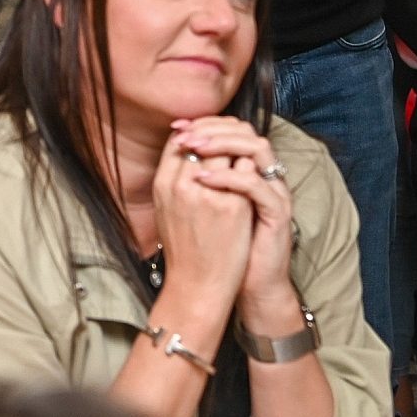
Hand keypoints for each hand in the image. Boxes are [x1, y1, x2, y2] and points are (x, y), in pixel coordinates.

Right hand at [152, 128, 254, 318]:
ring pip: (225, 149)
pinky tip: (253, 170)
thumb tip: (184, 149)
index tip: (207, 134)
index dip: (195, 132)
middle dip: (216, 134)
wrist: (198, 284)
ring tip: (241, 150)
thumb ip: (173, 179)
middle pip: (201, 139)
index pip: (178, 140)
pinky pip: (246, 169)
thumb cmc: (183, 247)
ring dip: (235, 146)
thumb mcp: (166, 208)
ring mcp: (209, 194)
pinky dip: (250, 165)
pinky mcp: (234, 206)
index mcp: (163, 184)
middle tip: (229, 136)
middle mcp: (182, 184)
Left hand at [173, 118, 296, 311]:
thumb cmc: (225, 245)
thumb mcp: (208, 203)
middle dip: (211, 127)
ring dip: (221, 144)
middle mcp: (266, 175)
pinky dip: (228, 178)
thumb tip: (176, 148)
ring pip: (257, 148)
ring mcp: (275, 192)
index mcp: (250, 170)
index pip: (233, 129)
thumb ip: (200, 174)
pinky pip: (256, 185)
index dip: (205, 123)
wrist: (250, 283)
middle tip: (184, 132)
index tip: (178, 125)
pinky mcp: (277, 213)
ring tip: (193, 148)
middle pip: (246, 131)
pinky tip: (202, 180)